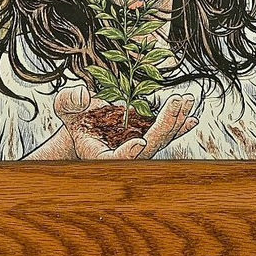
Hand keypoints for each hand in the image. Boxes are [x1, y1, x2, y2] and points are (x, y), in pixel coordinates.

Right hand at [52, 86, 196, 159]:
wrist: (83, 123)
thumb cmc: (73, 115)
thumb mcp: (64, 106)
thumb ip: (69, 101)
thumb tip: (84, 96)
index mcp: (100, 154)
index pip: (115, 159)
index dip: (128, 153)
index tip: (140, 143)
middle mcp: (123, 155)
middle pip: (147, 148)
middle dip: (163, 127)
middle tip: (176, 103)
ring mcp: (137, 147)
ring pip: (160, 140)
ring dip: (175, 121)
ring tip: (187, 101)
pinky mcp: (145, 136)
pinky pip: (165, 134)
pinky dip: (178, 125)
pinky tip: (191, 116)